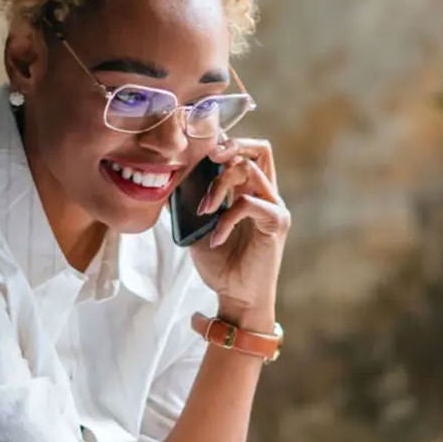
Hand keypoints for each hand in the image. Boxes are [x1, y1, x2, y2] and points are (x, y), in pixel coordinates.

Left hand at [188, 137, 290, 329]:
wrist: (236, 298)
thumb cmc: (221, 265)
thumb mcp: (196, 229)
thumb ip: (189, 204)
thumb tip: (165, 182)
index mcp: (250, 192)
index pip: (248, 152)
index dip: (227, 143)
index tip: (201, 152)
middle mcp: (266, 195)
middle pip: (259, 149)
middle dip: (231, 147)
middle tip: (208, 157)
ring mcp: (274, 208)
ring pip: (250, 171)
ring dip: (219, 186)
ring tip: (203, 210)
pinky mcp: (276, 223)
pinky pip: (248, 204)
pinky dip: (226, 218)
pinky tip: (215, 238)